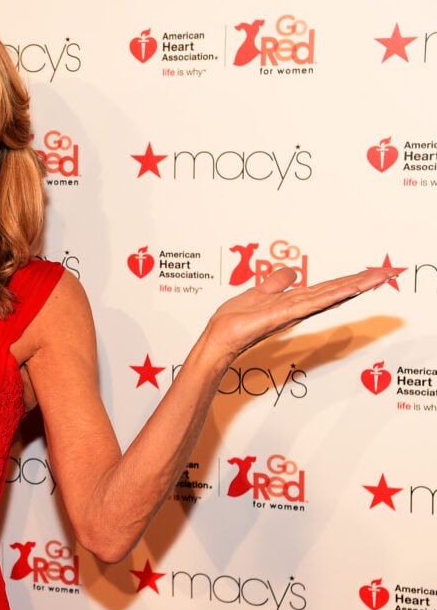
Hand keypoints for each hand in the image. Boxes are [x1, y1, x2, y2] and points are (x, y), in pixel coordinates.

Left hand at [205, 266, 399, 360]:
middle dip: (363, 281)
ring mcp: (292, 312)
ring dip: (355, 285)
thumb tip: (293, 272)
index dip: (351, 279)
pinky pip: (309, 304)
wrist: (218, 338)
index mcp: (295, 301)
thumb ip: (276, 283)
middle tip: (391, 271)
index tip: (375, 271)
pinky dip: (329, 296)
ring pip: (328, 295)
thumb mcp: (258, 293)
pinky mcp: (281, 316)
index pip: (329, 288)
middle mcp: (298, 307)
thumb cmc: (234, 321)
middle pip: (336, 290)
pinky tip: (347, 289)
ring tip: (380, 276)